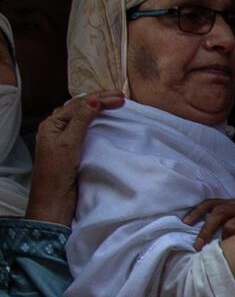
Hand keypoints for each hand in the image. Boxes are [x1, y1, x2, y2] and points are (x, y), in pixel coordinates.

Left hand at [24, 90, 124, 224]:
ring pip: (82, 117)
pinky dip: (96, 121)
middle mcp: (57, 128)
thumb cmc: (58, 172)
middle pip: (80, 108)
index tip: (121, 98)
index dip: (99, 99)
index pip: (78, 105)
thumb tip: (93, 100)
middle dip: (100, 100)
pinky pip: (85, 129)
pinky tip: (104, 120)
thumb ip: (81, 121)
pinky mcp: (73, 149)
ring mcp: (65, 138)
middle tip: (121, 97)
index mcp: (51, 124)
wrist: (55, 198)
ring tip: (115, 103)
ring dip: (98, 109)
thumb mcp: (69, 143)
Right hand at [185, 198, 234, 247]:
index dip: (223, 239)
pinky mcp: (227, 202)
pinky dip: (198, 210)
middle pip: (221, 215)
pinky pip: (209, 203)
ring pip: (214, 207)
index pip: (233, 227)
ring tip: (186, 226)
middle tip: (198, 246)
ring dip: (198, 217)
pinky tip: (188, 219)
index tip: (217, 252)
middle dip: (207, 231)